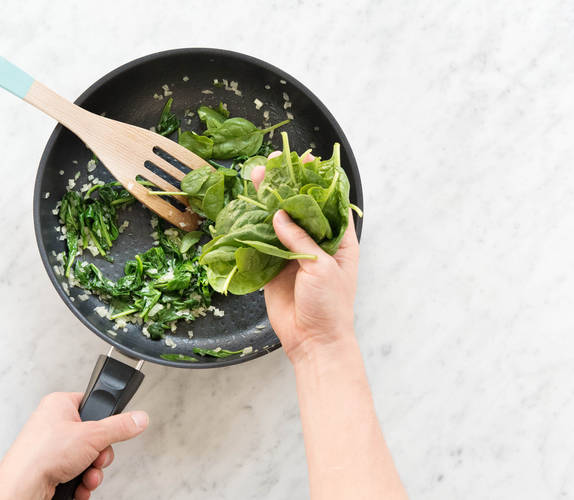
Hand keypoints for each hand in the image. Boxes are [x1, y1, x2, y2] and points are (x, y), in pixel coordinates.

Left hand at [0, 392, 148, 499]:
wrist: (21, 489)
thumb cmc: (41, 455)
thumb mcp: (92, 436)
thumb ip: (120, 427)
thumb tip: (139, 418)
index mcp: (59, 405)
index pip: (92, 405)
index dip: (104, 422)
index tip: (110, 433)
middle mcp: (52, 424)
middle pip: (93, 437)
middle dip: (99, 455)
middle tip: (96, 459)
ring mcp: (50, 448)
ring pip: (85, 458)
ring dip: (92, 472)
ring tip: (87, 477)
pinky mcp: (49, 469)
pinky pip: (75, 473)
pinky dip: (81, 482)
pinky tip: (79, 487)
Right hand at [251, 161, 358, 363]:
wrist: (313, 340)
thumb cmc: (330, 305)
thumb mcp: (321, 267)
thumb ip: (300, 239)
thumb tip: (280, 214)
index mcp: (338, 239)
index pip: (328, 202)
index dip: (317, 180)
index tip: (306, 160)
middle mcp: (314, 242)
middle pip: (299, 206)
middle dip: (287, 184)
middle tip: (274, 161)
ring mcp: (292, 253)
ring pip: (277, 220)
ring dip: (266, 200)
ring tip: (256, 174)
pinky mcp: (272, 266)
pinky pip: (260, 242)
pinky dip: (251, 227)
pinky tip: (243, 208)